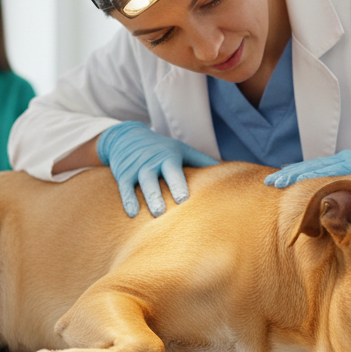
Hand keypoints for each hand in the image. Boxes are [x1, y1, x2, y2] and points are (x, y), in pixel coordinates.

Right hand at [97, 122, 220, 216]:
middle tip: (164, 211)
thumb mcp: (181, 150)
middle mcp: (151, 162)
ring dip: (146, 199)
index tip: (183, 199)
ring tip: (155, 214)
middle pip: (154, 178)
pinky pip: (124, 189)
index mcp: (168, 157)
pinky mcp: (123, 175)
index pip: (173, 170)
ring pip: (141, 184)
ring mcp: (136, 169)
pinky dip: (128, 200)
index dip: (178, 183)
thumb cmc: (162, 148)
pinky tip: (132, 213)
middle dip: (158, 193)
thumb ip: (201, 161)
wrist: (127, 137)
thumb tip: (227, 171)